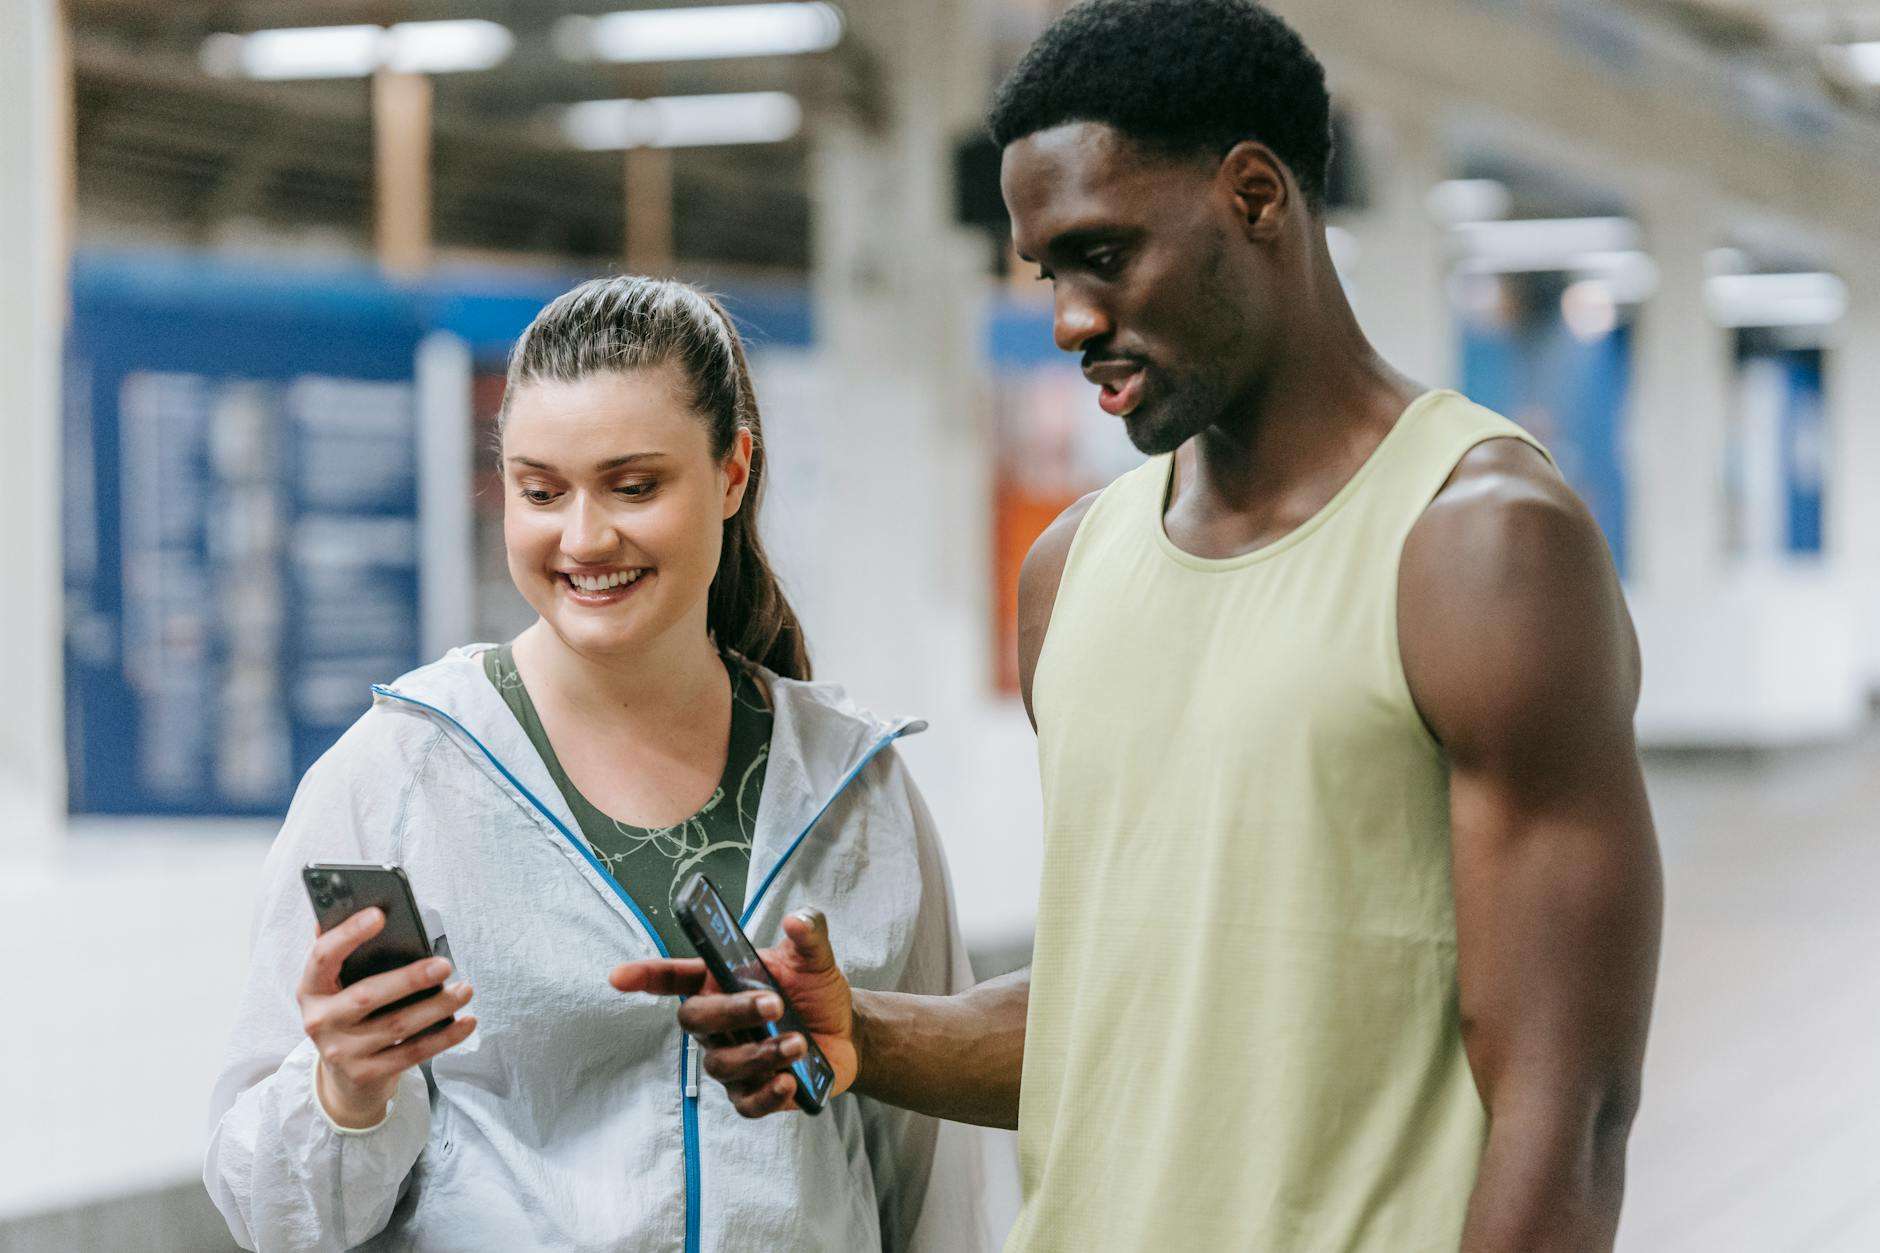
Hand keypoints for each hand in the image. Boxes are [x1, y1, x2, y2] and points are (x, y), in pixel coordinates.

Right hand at [297, 907, 476, 1127]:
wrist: (345, 1079)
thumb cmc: (350, 1015)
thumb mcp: (338, 986)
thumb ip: (347, 952)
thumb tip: (363, 905)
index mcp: (311, 988)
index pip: (323, 956)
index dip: (348, 933)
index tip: (379, 914)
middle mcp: (319, 1021)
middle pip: (367, 995)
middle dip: (410, 978)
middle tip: (446, 965)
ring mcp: (340, 1052)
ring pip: (397, 1026)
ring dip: (437, 1006)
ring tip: (465, 990)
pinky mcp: (366, 1075)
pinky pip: (412, 1053)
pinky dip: (445, 1037)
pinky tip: (466, 1021)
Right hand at [609, 908, 856, 1116]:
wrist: (847, 1033)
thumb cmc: (816, 992)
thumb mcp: (815, 959)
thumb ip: (808, 934)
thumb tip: (796, 920)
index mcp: (722, 982)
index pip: (674, 978)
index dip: (645, 977)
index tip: (619, 977)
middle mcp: (719, 1022)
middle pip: (695, 1020)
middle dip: (731, 1012)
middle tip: (774, 1005)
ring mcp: (732, 1059)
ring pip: (721, 1064)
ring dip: (760, 1054)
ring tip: (799, 1043)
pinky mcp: (752, 1091)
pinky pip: (745, 1103)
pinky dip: (765, 1095)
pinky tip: (788, 1080)